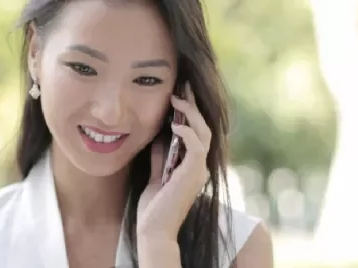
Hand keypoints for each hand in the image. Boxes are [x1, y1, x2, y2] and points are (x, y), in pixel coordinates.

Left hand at [137, 82, 211, 240]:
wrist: (153, 230)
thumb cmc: (153, 208)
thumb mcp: (156, 175)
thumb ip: (160, 157)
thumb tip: (158, 136)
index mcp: (193, 167)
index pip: (197, 133)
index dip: (190, 113)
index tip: (178, 94)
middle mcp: (200, 167)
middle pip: (204, 128)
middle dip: (193, 106)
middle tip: (180, 88)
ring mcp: (199, 170)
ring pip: (203, 132)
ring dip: (190, 114)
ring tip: (176, 100)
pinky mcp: (194, 174)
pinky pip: (196, 145)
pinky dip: (186, 131)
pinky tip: (173, 124)